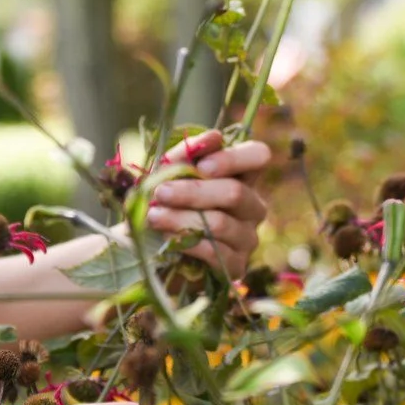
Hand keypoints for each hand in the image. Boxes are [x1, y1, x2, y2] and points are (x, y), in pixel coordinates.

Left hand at [145, 130, 271, 277]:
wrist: (146, 245)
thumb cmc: (164, 201)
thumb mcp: (169, 172)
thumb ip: (188, 153)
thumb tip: (214, 137)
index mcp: (242, 176)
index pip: (258, 156)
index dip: (234, 159)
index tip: (203, 165)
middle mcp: (252, 206)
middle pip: (235, 193)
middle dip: (193, 192)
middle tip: (160, 193)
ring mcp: (247, 238)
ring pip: (221, 223)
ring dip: (182, 218)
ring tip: (153, 216)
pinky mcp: (236, 266)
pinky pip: (215, 252)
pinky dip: (187, 242)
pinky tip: (166, 237)